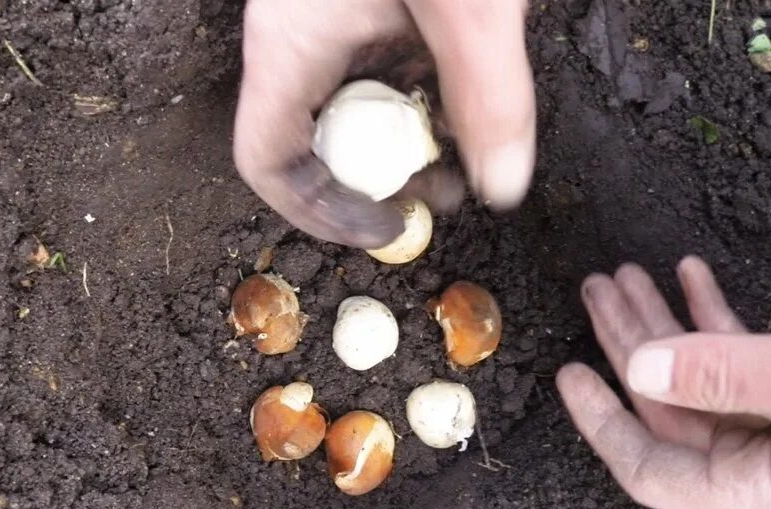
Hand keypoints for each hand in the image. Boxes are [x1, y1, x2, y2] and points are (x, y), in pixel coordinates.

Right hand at [233, 0, 535, 247]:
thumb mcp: (469, 3)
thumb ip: (489, 94)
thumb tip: (503, 188)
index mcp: (291, 41)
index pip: (267, 162)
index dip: (319, 213)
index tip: (389, 224)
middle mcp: (302, 36)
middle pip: (315, 144)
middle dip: (378, 182)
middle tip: (447, 192)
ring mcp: (336, 18)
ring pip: (354, 109)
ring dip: (408, 144)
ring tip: (469, 154)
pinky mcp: (372, 3)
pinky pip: (382, 69)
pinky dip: (424, 97)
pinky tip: (470, 99)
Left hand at [556, 256, 770, 508]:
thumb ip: (722, 375)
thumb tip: (640, 370)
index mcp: (760, 491)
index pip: (651, 469)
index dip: (600, 421)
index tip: (567, 373)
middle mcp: (763, 469)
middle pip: (665, 409)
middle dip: (625, 346)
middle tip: (594, 289)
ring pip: (692, 376)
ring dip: (658, 323)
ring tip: (624, 273)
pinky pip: (734, 356)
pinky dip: (708, 315)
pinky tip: (686, 276)